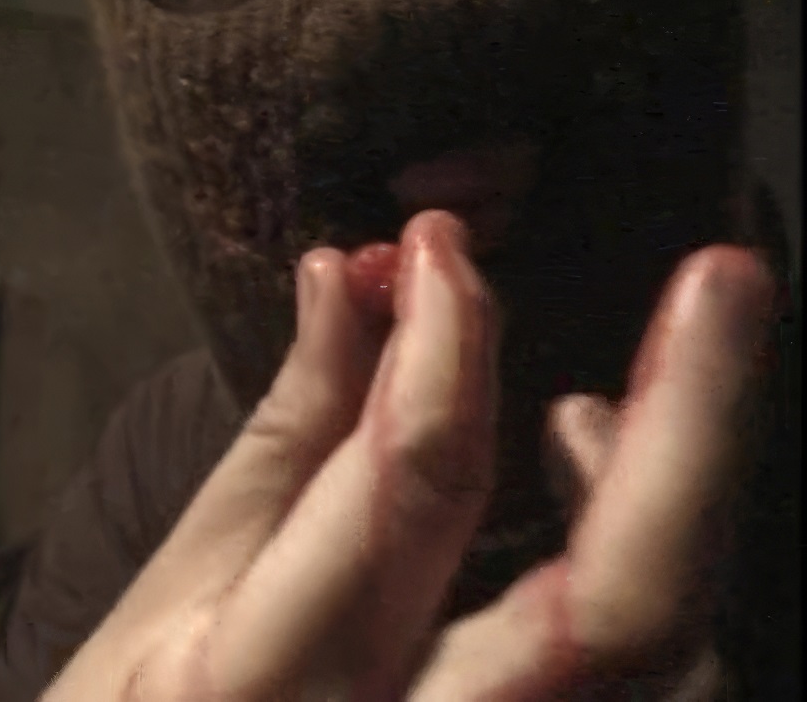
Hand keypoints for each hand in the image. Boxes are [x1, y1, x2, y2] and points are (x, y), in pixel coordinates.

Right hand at [41, 210, 774, 700]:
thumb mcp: (180, 584)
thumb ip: (286, 432)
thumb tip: (348, 275)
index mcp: (263, 682)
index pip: (408, 486)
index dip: (444, 342)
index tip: (441, 246)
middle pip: (609, 609)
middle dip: (689, 422)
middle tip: (723, 277)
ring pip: (658, 661)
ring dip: (670, 500)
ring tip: (583, 417)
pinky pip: (644, 687)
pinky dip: (650, 579)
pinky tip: (593, 509)